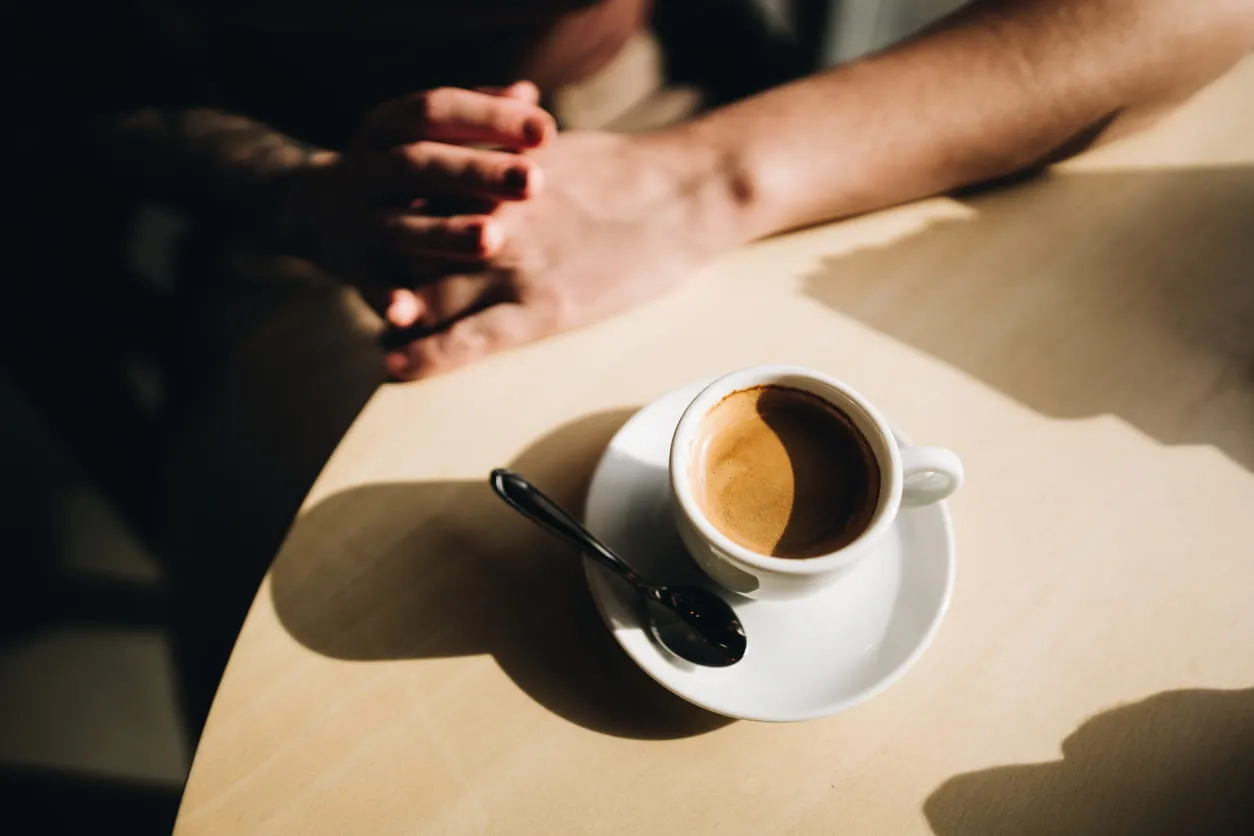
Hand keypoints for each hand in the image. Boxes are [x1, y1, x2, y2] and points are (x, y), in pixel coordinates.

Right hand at [280, 83, 556, 317]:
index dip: (490, 117)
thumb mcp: (426, 135)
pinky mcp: (350, 265)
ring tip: (492, 239)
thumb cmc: (401, 167)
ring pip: (398, 226)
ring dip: (444, 233)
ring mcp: (357, 218)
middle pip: (420, 165)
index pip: (437, 111)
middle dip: (476, 172)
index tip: (546, 131)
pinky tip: (409, 314)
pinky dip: (385, 297)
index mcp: (389, 127)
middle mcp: (369, 168)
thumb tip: (528, 96)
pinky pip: (366, 282)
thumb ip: (476, 117)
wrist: (313, 208)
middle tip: (534, 182)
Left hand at [383, 130, 729, 378]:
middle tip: (369, 289)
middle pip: (407, 250)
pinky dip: (426, 353)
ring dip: (392, 316)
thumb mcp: (554, 151)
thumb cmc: (629, 170)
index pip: (416, 202)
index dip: (391, 223)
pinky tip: (396, 367)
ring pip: (425, 295)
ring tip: (379, 334)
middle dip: (382, 270)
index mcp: (492, 177)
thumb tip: (491, 173)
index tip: (376, 237)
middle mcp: (489, 219)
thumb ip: (507, 165)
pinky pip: (468, 338)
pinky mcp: (541, 309)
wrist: (684, 194)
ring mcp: (512, 266)